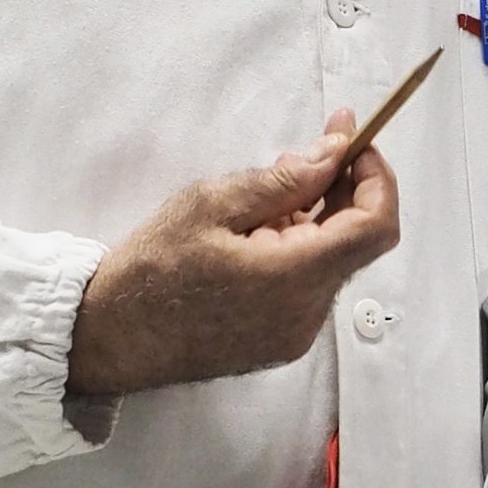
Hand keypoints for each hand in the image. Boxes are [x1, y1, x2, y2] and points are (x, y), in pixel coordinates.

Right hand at [67, 110, 399, 394]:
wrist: (109, 337)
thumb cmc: (149, 270)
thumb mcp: (211, 203)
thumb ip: (284, 179)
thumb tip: (335, 153)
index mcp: (292, 279)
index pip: (376, 226)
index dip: (378, 179)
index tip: (354, 145)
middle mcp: (305, 315)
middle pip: (357, 241)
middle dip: (341, 191)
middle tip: (303, 156)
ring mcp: (296, 334)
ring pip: (334, 261)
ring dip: (315, 221)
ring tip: (259, 203)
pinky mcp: (282, 341)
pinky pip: (311, 285)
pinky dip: (299, 251)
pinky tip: (254, 237)